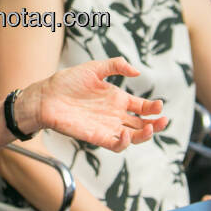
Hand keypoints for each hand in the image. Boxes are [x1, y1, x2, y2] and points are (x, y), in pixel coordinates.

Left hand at [20, 57, 168, 151]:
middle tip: (164, 120)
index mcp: (117, 99)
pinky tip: (125, 133)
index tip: (159, 105)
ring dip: (145, 135)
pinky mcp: (96, 136)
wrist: (46, 96)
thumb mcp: (94, 68)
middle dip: (156, 124)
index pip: (142, 107)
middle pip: (142, 124)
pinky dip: (123, 142)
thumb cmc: (67, 81)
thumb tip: (138, 72)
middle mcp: (115, 115)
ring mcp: (106, 126)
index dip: (153, 108)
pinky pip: (115, 144)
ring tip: (152, 128)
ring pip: (133, 136)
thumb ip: (116, 65)